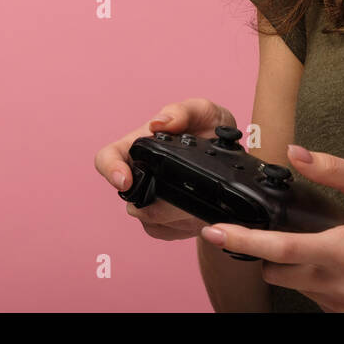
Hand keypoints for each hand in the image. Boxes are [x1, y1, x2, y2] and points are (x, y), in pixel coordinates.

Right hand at [94, 98, 237, 241]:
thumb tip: (158, 123)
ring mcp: (150, 199)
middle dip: (158, 204)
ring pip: (148, 219)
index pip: (108, 157)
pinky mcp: (163, 221)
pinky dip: (181, 226)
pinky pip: (162, 232)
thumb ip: (182, 112)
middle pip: (130, 198)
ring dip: (175, 215)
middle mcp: (141, 173)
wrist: (235, 157)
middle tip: (186, 201)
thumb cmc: (212, 128)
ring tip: (199, 203)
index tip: (125, 181)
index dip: (110, 170)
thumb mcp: (204, 111)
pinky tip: (197, 212)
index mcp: (142, 145)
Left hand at [197, 145, 343, 311]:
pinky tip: (333, 258)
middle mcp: (341, 283)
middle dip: (267, 248)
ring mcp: (343, 303)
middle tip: (280, 225)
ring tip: (320, 239)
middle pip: (276, 270)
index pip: (282, 248)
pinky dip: (310, 274)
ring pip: (291, 283)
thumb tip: (295, 152)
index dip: (244, 240)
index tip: (216, 232)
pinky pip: (310, 293)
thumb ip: (330, 168)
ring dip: (291, 262)